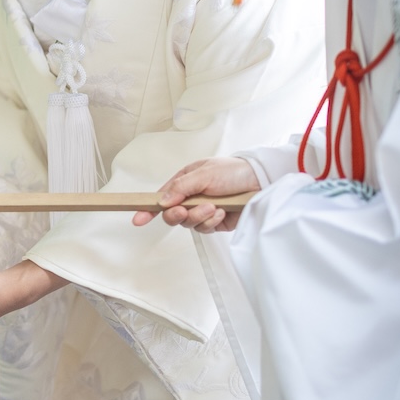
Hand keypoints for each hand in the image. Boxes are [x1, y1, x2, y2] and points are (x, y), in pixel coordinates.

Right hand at [132, 156, 259, 232]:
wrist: (261, 181)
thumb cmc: (233, 171)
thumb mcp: (205, 173)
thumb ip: (182, 187)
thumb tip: (163, 200)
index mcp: (184, 181)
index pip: (161, 197)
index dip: (148, 208)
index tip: (138, 219)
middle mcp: (191, 197)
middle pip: (172, 214)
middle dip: (178, 214)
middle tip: (186, 210)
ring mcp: (203, 210)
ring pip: (188, 223)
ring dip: (199, 216)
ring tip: (213, 207)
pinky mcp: (215, 222)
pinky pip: (204, 228)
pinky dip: (211, 221)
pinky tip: (222, 212)